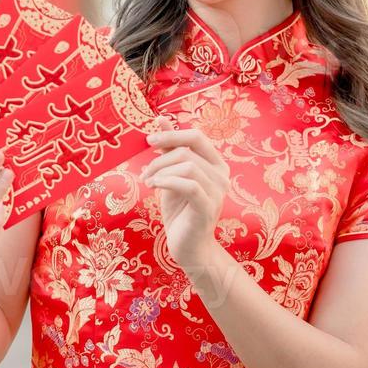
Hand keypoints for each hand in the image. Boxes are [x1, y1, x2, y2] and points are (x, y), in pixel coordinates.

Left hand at [141, 126, 228, 264]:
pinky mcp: (208, 207)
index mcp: (216, 164)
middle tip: (145, 172)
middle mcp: (222, 176)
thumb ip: (170, 149)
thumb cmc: (180, 210)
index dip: (172, 134)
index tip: (149, 141)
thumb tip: (161, 120)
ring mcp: (217, 192)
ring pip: (188, 166)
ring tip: (148, 182)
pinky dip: (168, 182)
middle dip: (160, 158)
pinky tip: (154, 186)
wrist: (188, 246)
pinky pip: (189, 185)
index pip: (197, 137)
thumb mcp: (171, 175)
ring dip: (161, 171)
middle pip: (188, 151)